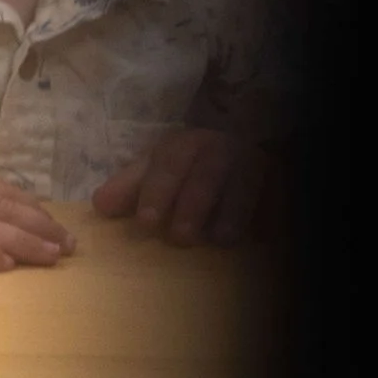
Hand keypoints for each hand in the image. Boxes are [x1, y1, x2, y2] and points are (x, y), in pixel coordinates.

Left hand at [92, 129, 262, 246]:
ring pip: (245, 182)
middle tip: (181, 237)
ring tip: (222, 239)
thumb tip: (100, 206)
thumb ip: (131, 187)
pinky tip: (266, 236)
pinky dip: (272, 212)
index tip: (146, 221)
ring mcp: (251, 162)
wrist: (240, 139)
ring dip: (234, 210)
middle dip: (193, 205)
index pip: (168, 165)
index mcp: (184, 147)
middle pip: (206, 176)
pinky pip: (277, 193)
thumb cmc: (188, 164)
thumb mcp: (156, 168)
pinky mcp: (277, 178)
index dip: (156, 191)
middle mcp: (219, 150)